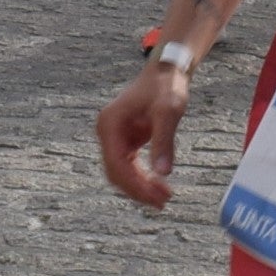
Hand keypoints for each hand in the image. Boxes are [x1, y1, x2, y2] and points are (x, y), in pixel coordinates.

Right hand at [96, 58, 190, 206]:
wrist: (166, 73)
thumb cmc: (166, 87)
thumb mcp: (168, 112)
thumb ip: (164, 142)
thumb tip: (163, 173)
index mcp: (110, 124)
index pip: (117, 164)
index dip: (135, 185)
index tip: (157, 197)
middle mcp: (107, 132)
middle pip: (116, 172)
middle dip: (138, 190)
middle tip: (163, 202)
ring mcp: (114, 136)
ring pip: (121, 172)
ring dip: (139, 187)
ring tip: (164, 198)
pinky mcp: (124, 140)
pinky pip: (128, 165)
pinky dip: (142, 178)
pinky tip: (158, 185)